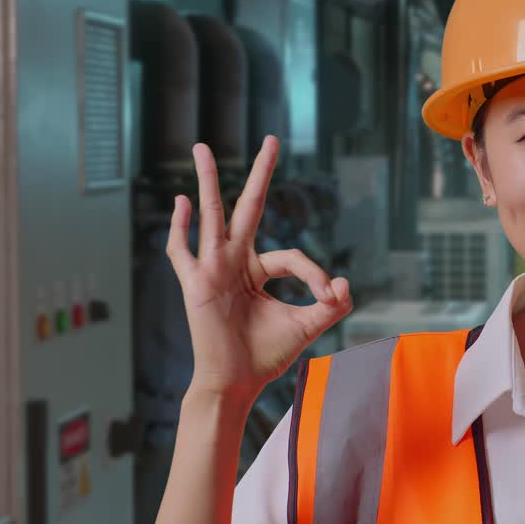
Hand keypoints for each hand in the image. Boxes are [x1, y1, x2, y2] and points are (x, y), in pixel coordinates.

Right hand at [166, 136, 352, 402]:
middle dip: (261, 174)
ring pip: (212, 216)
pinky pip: (182, 252)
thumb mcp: (307, 326)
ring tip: (201, 148)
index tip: (328, 296)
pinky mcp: (195, 284)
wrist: (237, 383)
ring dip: (207, 181)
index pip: (292, 256)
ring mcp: (213, 269)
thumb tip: (344, 283)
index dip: (315, 274)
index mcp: (258, 270)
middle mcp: (235, 262)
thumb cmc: (265, 355)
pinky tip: (181, 202)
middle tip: (272, 140)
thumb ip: (330, 305)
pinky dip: (180, 227)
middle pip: (248, 208)